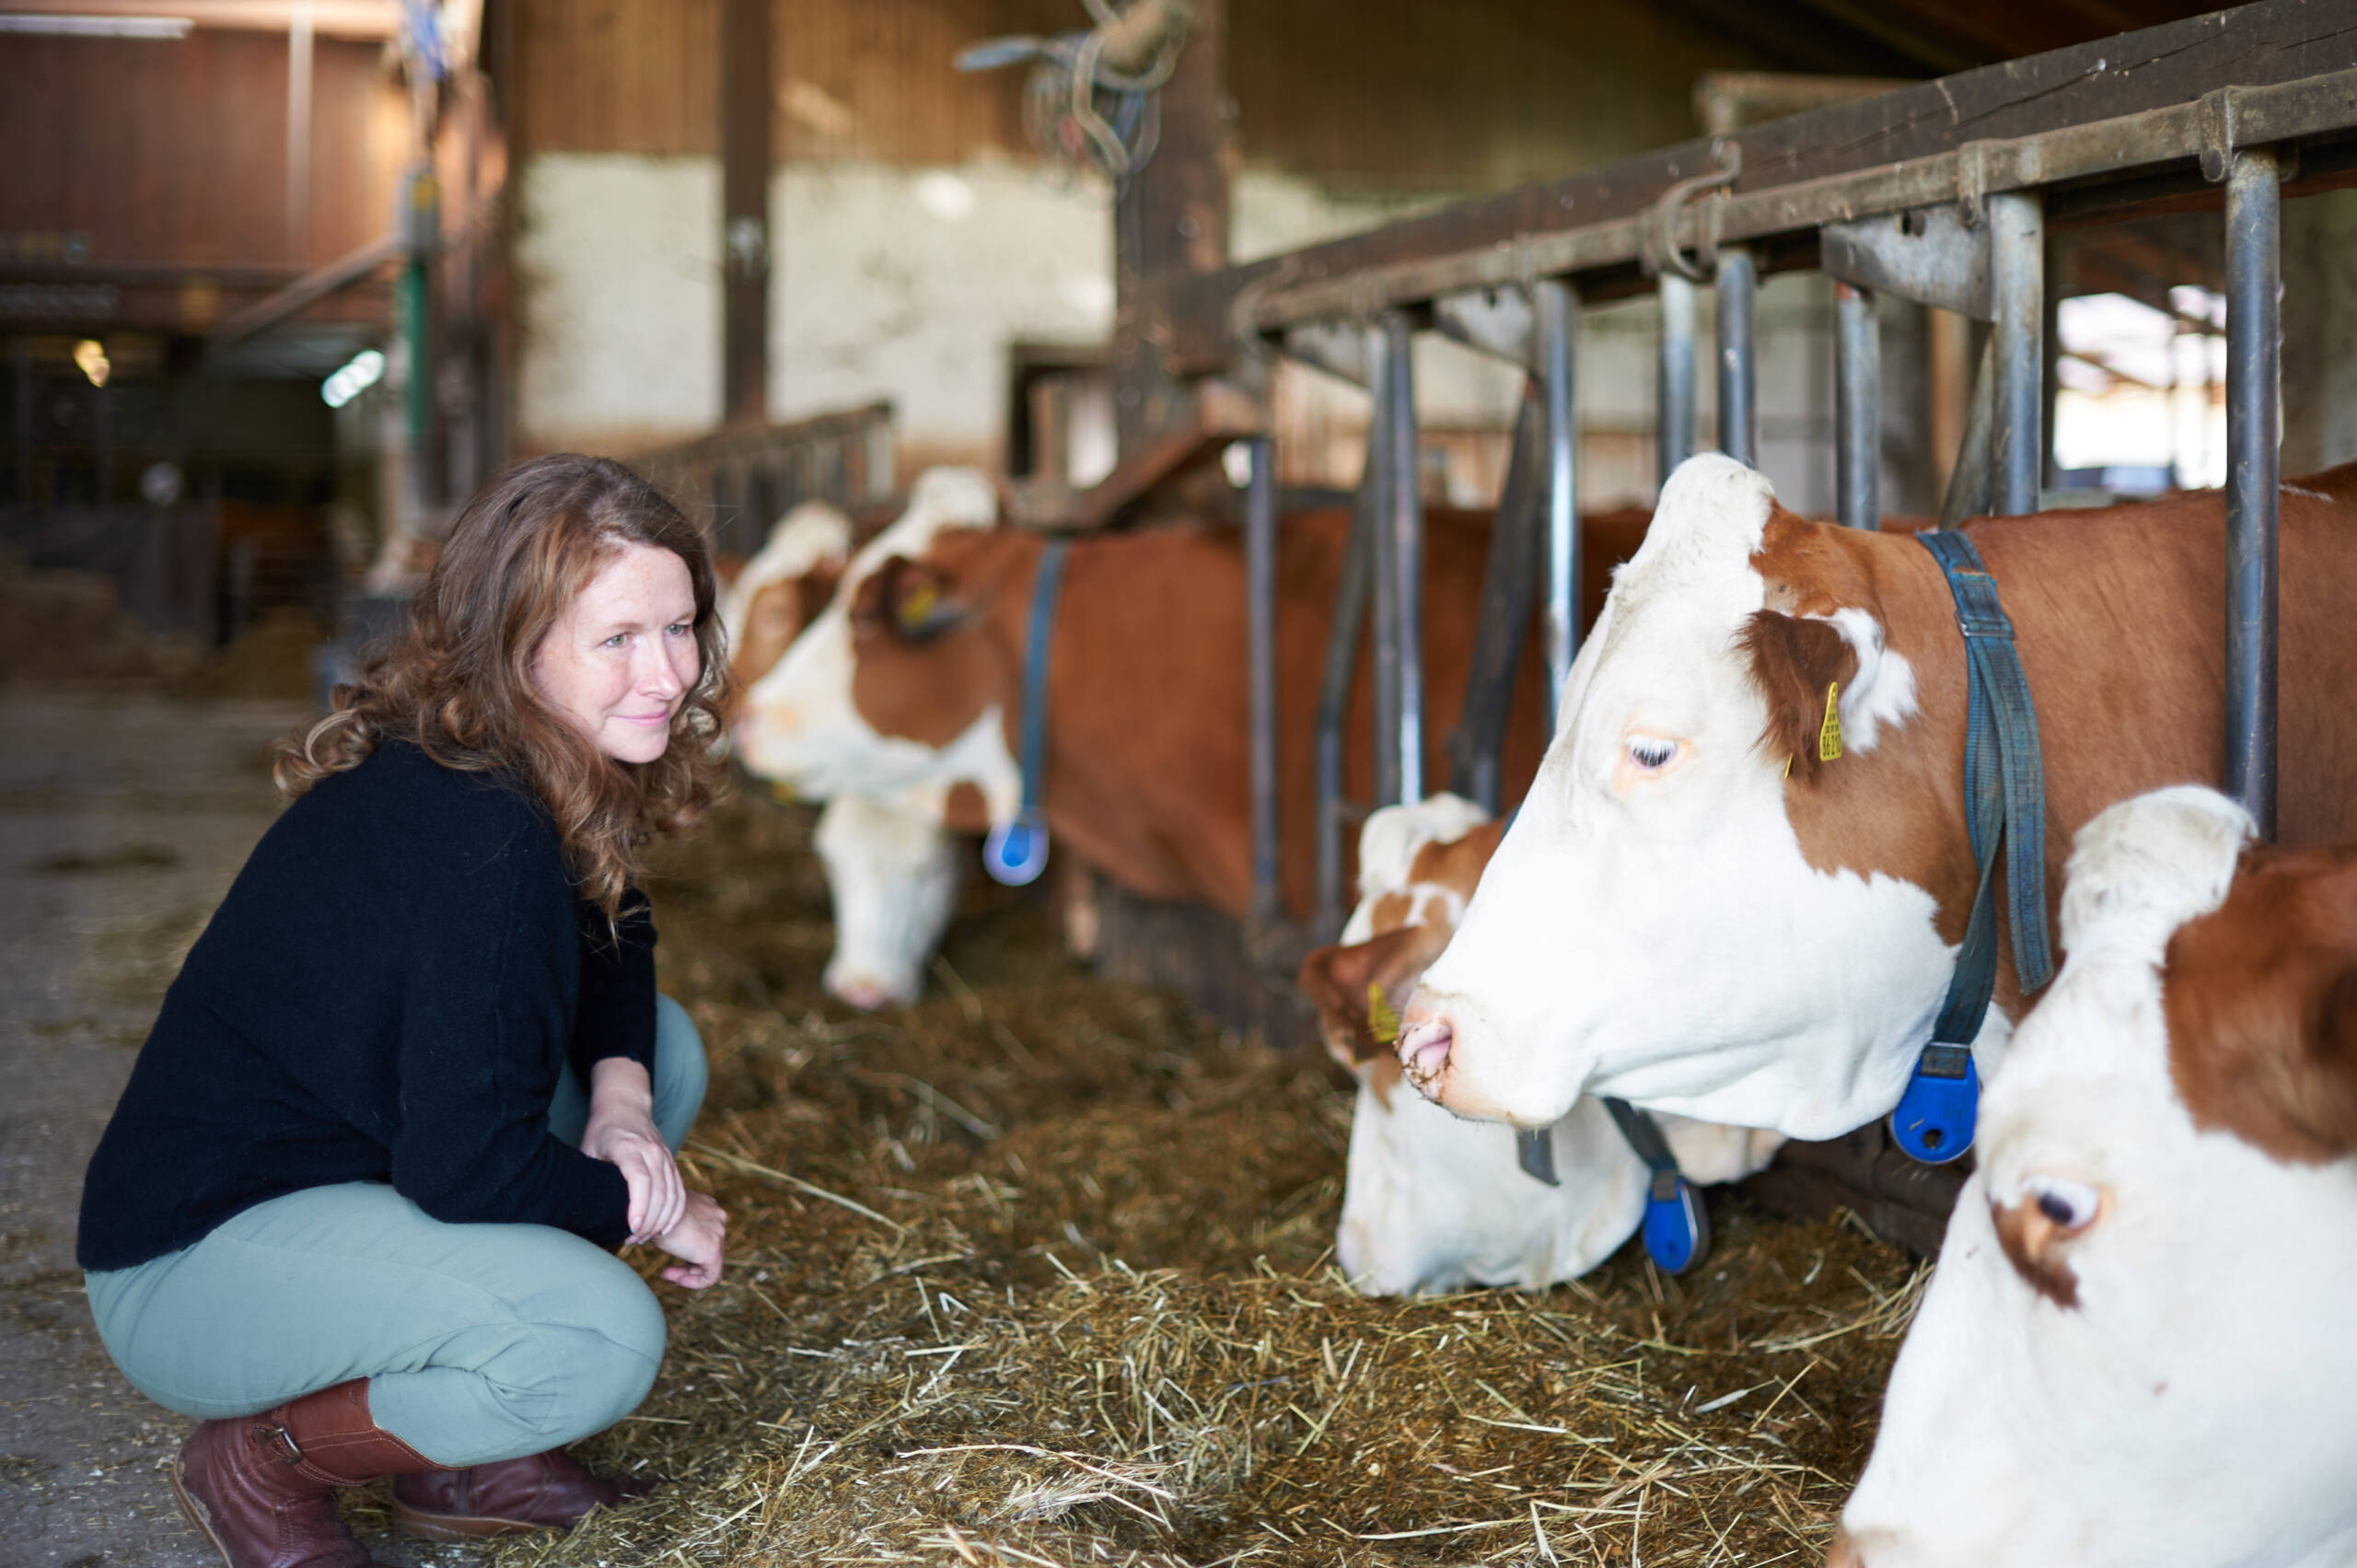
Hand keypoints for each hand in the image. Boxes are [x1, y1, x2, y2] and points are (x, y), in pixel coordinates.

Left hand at [579, 1059, 683, 1244]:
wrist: (625, 1106)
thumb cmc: (601, 1132)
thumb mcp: (588, 1151)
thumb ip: (589, 1180)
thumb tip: (579, 1214)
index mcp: (629, 1147)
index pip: (641, 1179)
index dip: (639, 1207)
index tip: (631, 1228)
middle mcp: (652, 1151)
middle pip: (660, 1192)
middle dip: (648, 1222)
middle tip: (631, 1240)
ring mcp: (666, 1156)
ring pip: (673, 1194)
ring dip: (661, 1221)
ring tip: (642, 1237)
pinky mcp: (672, 1162)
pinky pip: (680, 1191)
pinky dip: (675, 1213)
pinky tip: (664, 1229)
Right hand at [654, 1190, 727, 1288]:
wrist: (650, 1211)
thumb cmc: (650, 1211)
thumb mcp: (664, 1213)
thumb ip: (672, 1223)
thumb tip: (664, 1236)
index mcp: (707, 1205)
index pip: (704, 1233)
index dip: (687, 1248)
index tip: (669, 1251)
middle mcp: (717, 1217)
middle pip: (708, 1248)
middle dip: (687, 1263)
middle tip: (666, 1271)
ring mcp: (719, 1233)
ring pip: (710, 1263)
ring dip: (687, 1273)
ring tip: (666, 1274)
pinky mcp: (713, 1251)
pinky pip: (712, 1275)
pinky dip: (696, 1282)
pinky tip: (677, 1280)